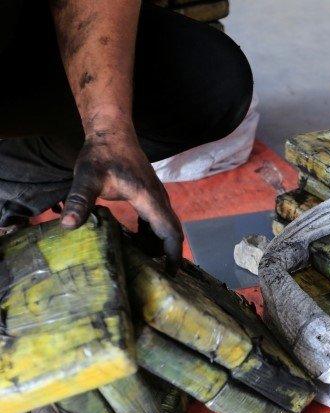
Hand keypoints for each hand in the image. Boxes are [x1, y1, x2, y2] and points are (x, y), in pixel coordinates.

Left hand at [61, 128, 181, 266]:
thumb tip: (69, 225)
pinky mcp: (151, 194)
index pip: (170, 230)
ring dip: (159, 244)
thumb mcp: (87, 177)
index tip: (170, 273)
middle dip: (168, 254)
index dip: (173, 253)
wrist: (112, 132)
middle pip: (172, 230)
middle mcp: (158, 198)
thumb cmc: (101, 154)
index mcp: (149, 198)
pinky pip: (158, 219)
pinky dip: (152, 233)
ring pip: (166, 225)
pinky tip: (137, 242)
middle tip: (156, 276)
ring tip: (145, 263)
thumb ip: (80, 200)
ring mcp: (156, 196)